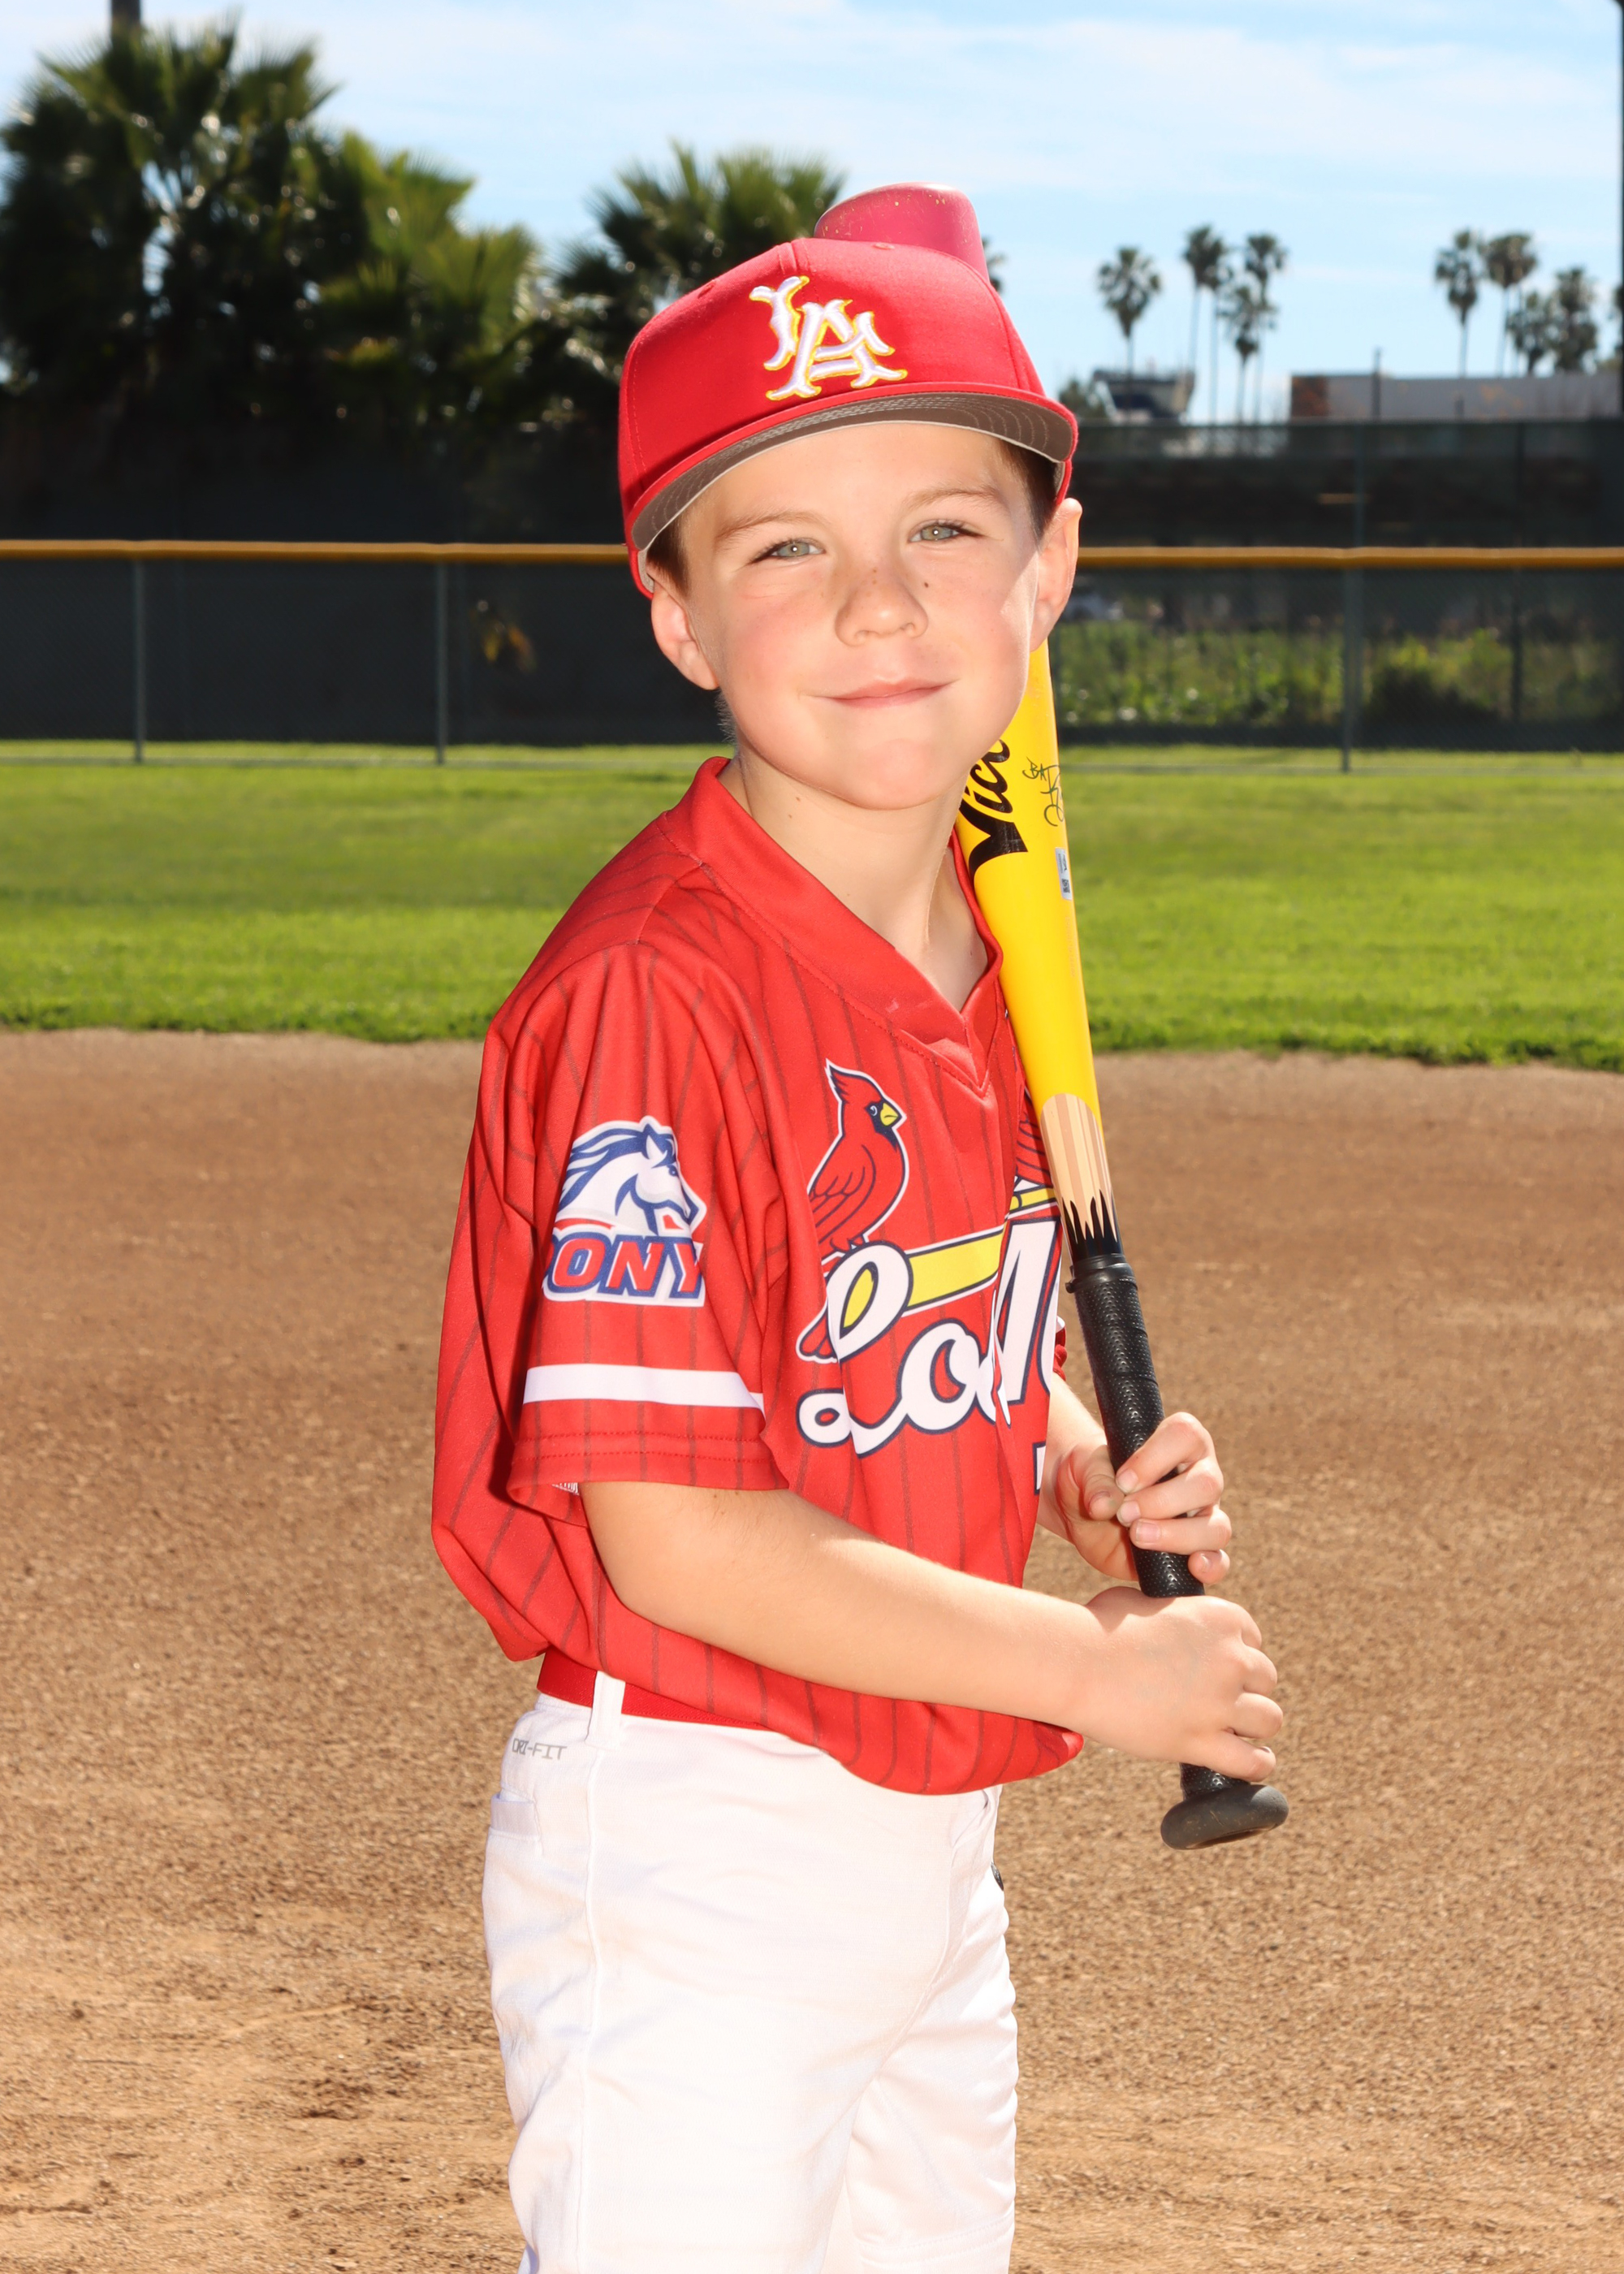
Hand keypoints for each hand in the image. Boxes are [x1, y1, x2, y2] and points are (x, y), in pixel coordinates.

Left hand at [1043, 1409, 1230, 1585]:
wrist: (1082, 1510)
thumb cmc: (1090, 1476)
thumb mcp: (1082, 1466)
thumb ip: (1094, 1479)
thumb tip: (1104, 1506)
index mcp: (1179, 1442)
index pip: (1185, 1435)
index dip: (1154, 1459)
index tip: (1122, 1480)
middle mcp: (1199, 1475)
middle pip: (1206, 1485)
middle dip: (1161, 1502)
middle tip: (1124, 1513)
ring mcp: (1202, 1515)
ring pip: (1216, 1527)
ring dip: (1177, 1535)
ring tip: (1137, 1535)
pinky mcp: (1194, 1550)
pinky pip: (1219, 1561)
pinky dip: (1211, 1566)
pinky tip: (1192, 1565)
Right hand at [1078, 1586, 1281, 1776]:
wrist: (1076, 1663)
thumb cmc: (1099, 1628)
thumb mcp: (1145, 1602)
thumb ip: (1172, 1614)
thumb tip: (1166, 1622)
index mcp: (1222, 1618)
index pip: (1255, 1641)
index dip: (1237, 1656)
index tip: (1220, 1667)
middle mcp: (1231, 1658)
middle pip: (1265, 1680)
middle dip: (1244, 1689)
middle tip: (1218, 1698)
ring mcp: (1219, 1702)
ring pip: (1268, 1720)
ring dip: (1252, 1725)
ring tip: (1236, 1730)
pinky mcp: (1201, 1741)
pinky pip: (1252, 1762)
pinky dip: (1258, 1765)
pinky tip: (1256, 1762)